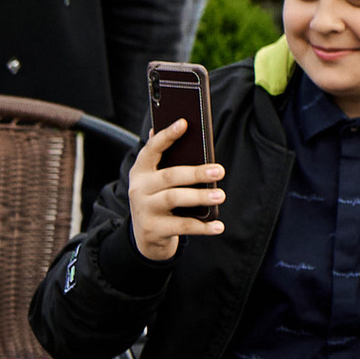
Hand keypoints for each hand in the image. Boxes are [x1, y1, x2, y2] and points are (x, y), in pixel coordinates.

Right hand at [127, 120, 224, 261]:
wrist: (145, 235)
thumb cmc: (158, 199)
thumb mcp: (157, 180)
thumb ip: (167, 159)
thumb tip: (182, 125)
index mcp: (141, 170)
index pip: (152, 149)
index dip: (167, 135)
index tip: (184, 123)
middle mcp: (139, 188)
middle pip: (169, 176)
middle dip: (195, 172)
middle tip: (219, 170)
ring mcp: (144, 210)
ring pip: (174, 199)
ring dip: (199, 197)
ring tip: (220, 195)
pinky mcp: (153, 230)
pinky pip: (181, 226)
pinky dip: (202, 227)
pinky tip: (218, 225)